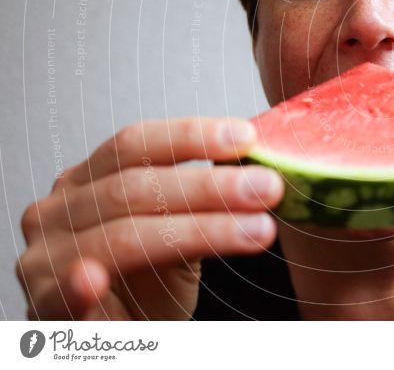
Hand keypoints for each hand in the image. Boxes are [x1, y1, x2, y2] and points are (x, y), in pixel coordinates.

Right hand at [16, 118, 283, 319]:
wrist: (123, 338)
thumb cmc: (146, 282)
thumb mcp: (178, 231)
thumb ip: (202, 201)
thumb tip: (261, 169)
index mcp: (87, 181)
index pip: (135, 144)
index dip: (191, 136)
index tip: (247, 139)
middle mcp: (58, 211)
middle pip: (134, 186)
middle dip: (210, 186)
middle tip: (267, 188)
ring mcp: (44, 259)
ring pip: (122, 236)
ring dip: (196, 230)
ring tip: (255, 231)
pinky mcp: (43, 311)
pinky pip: (60, 297)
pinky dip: (77, 287)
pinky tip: (94, 280)